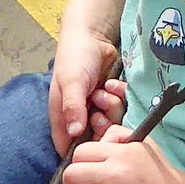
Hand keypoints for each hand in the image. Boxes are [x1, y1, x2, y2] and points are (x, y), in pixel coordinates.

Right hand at [47, 29, 122, 155]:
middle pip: (94, 138)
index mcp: (63, 116)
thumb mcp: (72, 82)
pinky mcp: (111, 99)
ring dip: (111, 107)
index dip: (81, 149)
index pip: (67, 145)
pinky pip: (121, 108)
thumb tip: (74, 134)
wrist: (94, 34)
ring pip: (110, 123)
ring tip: (105, 90)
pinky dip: (120, 96)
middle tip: (100, 110)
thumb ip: (72, 107)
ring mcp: (96, 108)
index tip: (94, 142)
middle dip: (101, 126)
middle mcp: (79, 116)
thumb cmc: (75, 57)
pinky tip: (113, 84)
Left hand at [61, 127, 184, 183]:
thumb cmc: (162, 173)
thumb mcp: (144, 144)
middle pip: (71, 175)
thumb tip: (99, 140)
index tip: (88, 171)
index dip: (80, 163)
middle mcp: (114, 173)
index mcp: (119, 153)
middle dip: (74, 183)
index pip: (79, 153)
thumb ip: (118, 136)